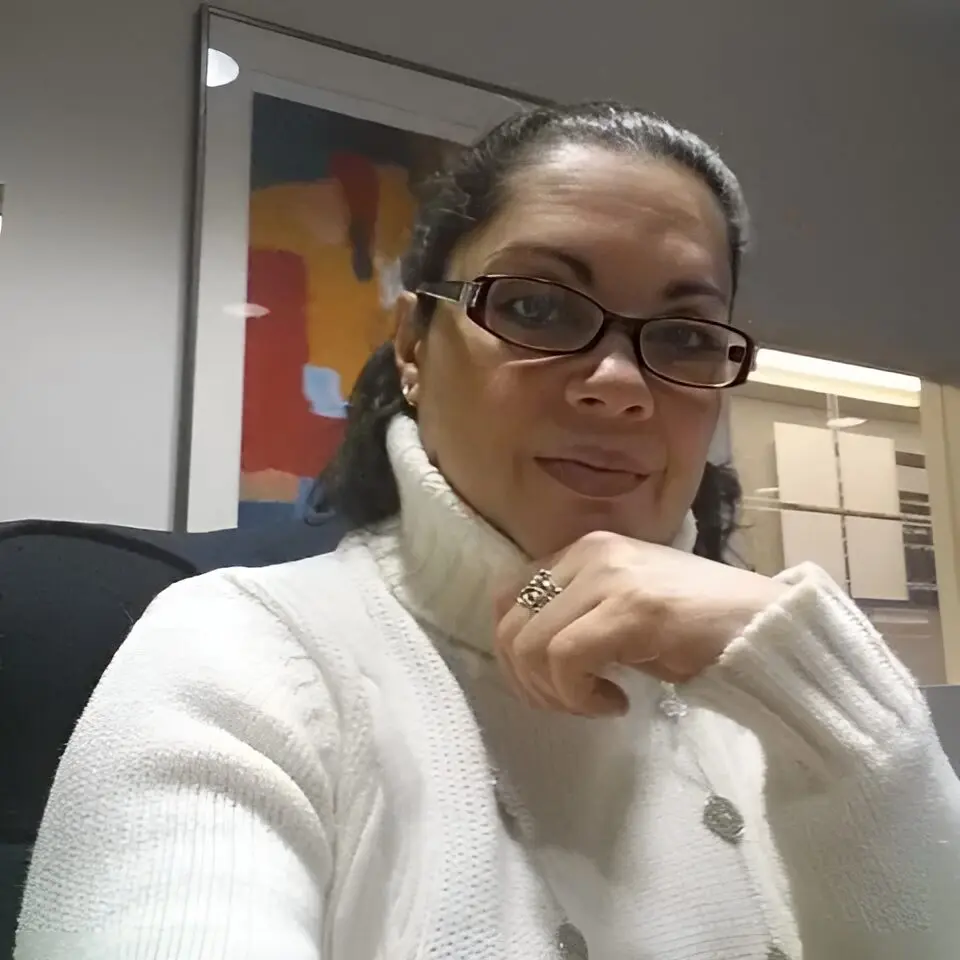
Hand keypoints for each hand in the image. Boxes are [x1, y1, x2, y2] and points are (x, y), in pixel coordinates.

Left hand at [494, 530, 787, 716]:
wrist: (767, 628)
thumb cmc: (696, 627)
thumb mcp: (620, 611)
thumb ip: (574, 617)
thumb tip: (526, 656)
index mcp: (582, 550)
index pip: (507, 599)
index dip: (514, 655)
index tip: (550, 688)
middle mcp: (589, 553)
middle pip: (510, 626)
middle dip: (528, 682)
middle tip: (571, 706)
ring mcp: (609, 576)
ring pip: (532, 646)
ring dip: (556, 694)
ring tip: (597, 704)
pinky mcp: (632, 607)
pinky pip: (566, 658)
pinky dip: (579, 695)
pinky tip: (616, 703)